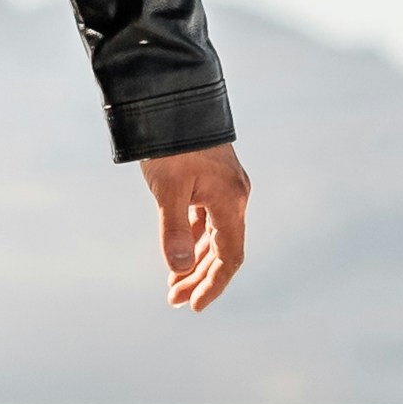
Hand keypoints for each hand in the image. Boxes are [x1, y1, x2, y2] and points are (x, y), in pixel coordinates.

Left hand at [140, 146, 250, 311]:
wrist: (174, 97)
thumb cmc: (170, 142)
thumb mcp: (167, 189)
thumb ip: (173, 230)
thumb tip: (177, 269)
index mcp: (230, 202)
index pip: (229, 257)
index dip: (213, 284)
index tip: (194, 306)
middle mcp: (234, 197)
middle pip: (222, 250)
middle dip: (200, 278)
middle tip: (175, 300)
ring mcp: (225, 187)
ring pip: (214, 235)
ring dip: (196, 260)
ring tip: (174, 284)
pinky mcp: (212, 179)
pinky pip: (208, 219)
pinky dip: (194, 238)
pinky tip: (180, 251)